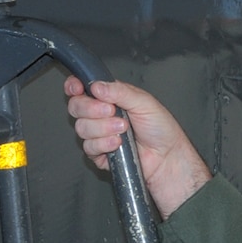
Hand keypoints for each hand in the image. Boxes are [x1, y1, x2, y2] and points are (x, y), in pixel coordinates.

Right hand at [63, 75, 210, 217]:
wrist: (167, 157)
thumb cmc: (161, 129)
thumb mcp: (144, 102)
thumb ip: (120, 91)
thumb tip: (97, 86)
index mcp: (109, 98)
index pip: (80, 88)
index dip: (74, 86)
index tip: (77, 88)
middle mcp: (100, 115)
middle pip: (76, 107)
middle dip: (91, 108)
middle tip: (111, 111)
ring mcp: (98, 134)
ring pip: (81, 127)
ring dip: (102, 128)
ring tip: (123, 129)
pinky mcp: (98, 153)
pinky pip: (88, 147)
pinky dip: (104, 144)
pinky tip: (118, 143)